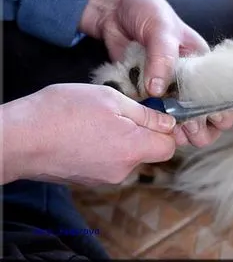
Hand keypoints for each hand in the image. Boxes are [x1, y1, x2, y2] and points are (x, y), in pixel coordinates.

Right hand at [1, 84, 176, 185]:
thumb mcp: (110, 99)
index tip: (155, 114)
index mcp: (133, 149)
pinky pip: (109, 162)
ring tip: (97, 121)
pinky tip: (85, 133)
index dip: (167, 130)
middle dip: (142, 132)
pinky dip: (105, 148)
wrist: (18, 139)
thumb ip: (145, 114)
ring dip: (121, 138)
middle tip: (122, 111)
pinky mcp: (88, 179)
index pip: (169, 147)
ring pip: (127, 156)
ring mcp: (104, 178)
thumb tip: (168, 123)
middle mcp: (123, 170)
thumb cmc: (62, 112)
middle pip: (148, 152)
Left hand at [79, 0, 232, 147]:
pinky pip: (155, 114)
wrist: (112, 7)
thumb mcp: (161, 28)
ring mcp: (165, 88)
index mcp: (200, 62)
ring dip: (182, 131)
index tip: (215, 119)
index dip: (221, 109)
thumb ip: (163, 58)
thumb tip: (157, 90)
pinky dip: (158, 125)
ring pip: (181, 119)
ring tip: (178, 135)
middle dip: (203, 126)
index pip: (219, 93)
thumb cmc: (145, 9)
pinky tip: (159, 130)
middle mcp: (186, 79)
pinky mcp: (145, 92)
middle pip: (204, 112)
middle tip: (193, 130)